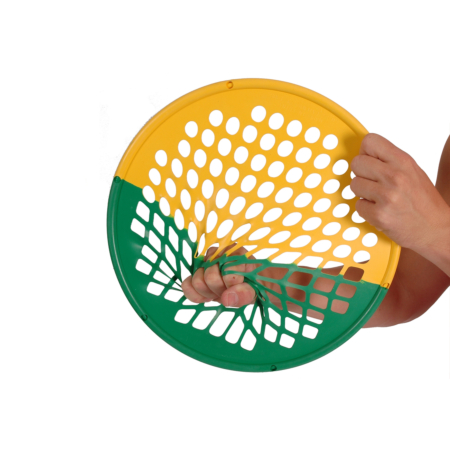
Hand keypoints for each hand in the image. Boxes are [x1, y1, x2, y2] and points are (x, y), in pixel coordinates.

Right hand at [181, 245, 257, 306]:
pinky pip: (187, 285)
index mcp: (236, 252)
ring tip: (221, 292)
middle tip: (230, 291)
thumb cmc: (255, 283)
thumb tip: (226, 298)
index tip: (242, 287)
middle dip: (220, 290)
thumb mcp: (257, 290)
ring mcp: (206, 262)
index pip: (227, 271)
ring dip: (209, 293)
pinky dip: (196, 295)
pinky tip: (208, 297)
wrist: (251, 283)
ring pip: (197, 281)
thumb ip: (245, 293)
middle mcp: (219, 253)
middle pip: (209, 277)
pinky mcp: (197, 272)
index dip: (232, 284)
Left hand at [350, 133, 449, 252]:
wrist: (435, 228)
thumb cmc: (421, 200)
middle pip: (356, 163)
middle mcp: (395, 176)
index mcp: (404, 161)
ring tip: (379, 198)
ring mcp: (387, 196)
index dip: (366, 153)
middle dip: (361, 174)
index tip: (371, 163)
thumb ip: (389, 161)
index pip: (369, 141)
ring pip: (354, 184)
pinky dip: (366, 210)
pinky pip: (357, 206)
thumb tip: (362, 153)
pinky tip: (380, 210)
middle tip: (374, 184)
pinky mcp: (379, 215)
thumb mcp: (411, 171)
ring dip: (362, 193)